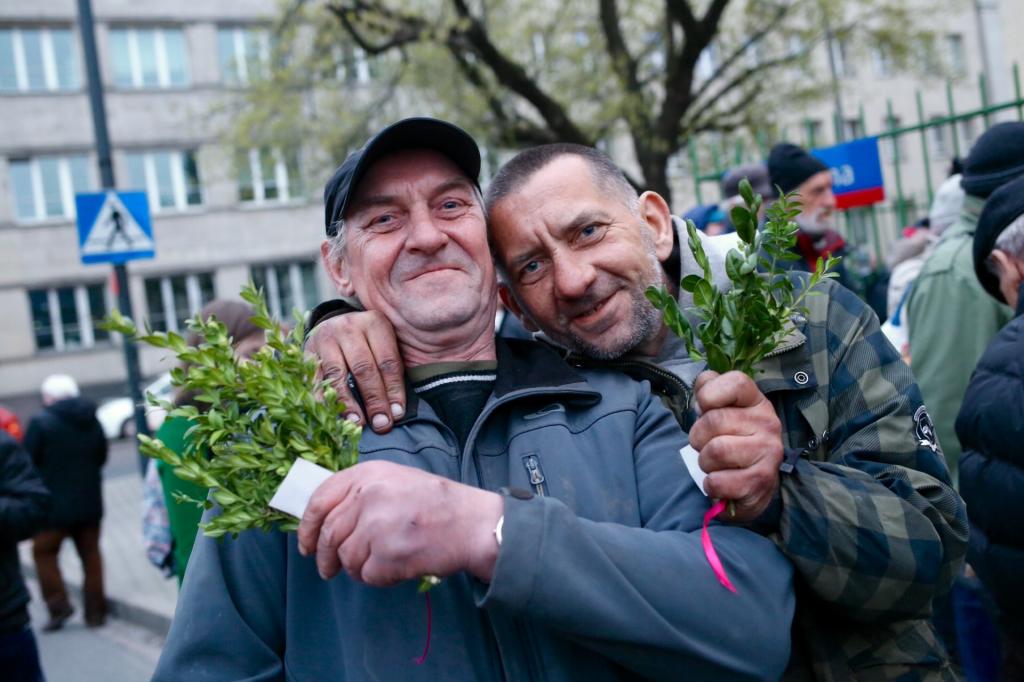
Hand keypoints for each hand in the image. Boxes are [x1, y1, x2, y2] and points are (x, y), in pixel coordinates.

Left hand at [296, 461, 503, 585]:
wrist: (471, 524)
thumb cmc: (436, 503)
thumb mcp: (396, 480)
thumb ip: (361, 492)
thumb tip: (325, 519)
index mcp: (368, 474)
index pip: (320, 499)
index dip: (306, 526)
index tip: (306, 543)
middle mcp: (369, 496)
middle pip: (328, 534)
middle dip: (324, 557)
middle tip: (327, 570)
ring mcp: (377, 525)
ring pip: (346, 558)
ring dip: (357, 568)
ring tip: (379, 563)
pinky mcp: (388, 554)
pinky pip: (367, 575)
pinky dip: (378, 577)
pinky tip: (396, 567)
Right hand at [305, 310, 405, 432]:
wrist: (335, 321)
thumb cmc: (368, 341)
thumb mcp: (385, 342)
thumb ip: (392, 369)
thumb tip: (396, 411)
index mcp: (375, 323)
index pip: (388, 361)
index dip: (393, 390)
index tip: (397, 414)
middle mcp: (350, 327)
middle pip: (364, 368)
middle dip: (374, 400)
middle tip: (380, 424)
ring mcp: (326, 337)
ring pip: (337, 374)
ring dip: (347, 402)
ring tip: (357, 423)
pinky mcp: (308, 350)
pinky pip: (315, 378)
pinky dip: (323, 398)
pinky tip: (331, 415)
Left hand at [688, 370, 782, 522]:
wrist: (751, 484)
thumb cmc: (729, 439)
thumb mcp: (719, 409)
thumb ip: (708, 390)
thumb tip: (703, 389)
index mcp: (756, 401)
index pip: (736, 383)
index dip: (709, 394)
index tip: (705, 408)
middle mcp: (769, 423)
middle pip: (714, 420)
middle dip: (698, 436)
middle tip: (707, 444)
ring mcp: (769, 453)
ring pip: (715, 451)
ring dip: (705, 462)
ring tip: (715, 463)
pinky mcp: (761, 482)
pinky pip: (717, 481)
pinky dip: (711, 485)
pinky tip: (722, 481)